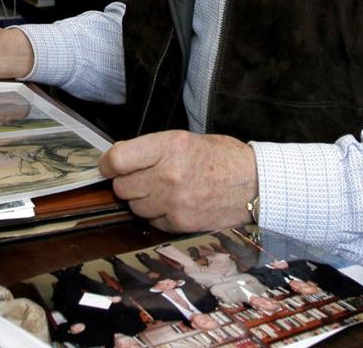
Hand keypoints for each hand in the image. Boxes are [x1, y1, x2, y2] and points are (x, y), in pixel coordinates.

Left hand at [98, 130, 257, 231]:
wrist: (255, 184)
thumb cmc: (221, 157)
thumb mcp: (185, 139)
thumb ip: (151, 150)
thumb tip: (119, 160)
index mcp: (169, 147)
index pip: (118, 159)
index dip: (107, 164)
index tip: (107, 166)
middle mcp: (169, 175)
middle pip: (122, 186)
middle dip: (126, 182)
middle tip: (141, 177)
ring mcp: (174, 202)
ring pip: (134, 206)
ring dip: (141, 200)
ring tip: (161, 190)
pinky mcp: (181, 223)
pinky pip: (152, 220)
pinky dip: (156, 214)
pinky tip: (172, 203)